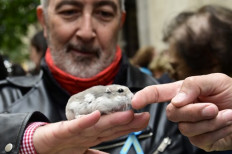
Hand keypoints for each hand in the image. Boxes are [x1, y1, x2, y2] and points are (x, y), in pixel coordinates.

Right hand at [33, 110, 149, 153]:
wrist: (40, 144)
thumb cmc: (63, 145)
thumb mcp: (83, 152)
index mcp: (93, 136)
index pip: (115, 130)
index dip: (130, 126)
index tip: (144, 120)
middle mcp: (88, 131)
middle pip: (111, 126)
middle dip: (128, 121)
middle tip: (144, 114)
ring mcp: (76, 130)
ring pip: (97, 125)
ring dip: (113, 119)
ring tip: (128, 114)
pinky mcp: (62, 131)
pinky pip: (74, 126)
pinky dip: (85, 121)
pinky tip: (96, 115)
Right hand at [132, 73, 231, 150]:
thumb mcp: (214, 80)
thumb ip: (192, 85)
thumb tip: (175, 101)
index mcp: (182, 93)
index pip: (157, 94)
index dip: (144, 97)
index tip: (135, 102)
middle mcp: (183, 109)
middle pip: (171, 113)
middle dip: (193, 111)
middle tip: (212, 107)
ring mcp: (190, 125)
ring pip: (185, 128)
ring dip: (209, 121)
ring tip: (227, 114)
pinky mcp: (200, 140)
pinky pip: (199, 139)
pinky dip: (216, 131)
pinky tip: (226, 124)